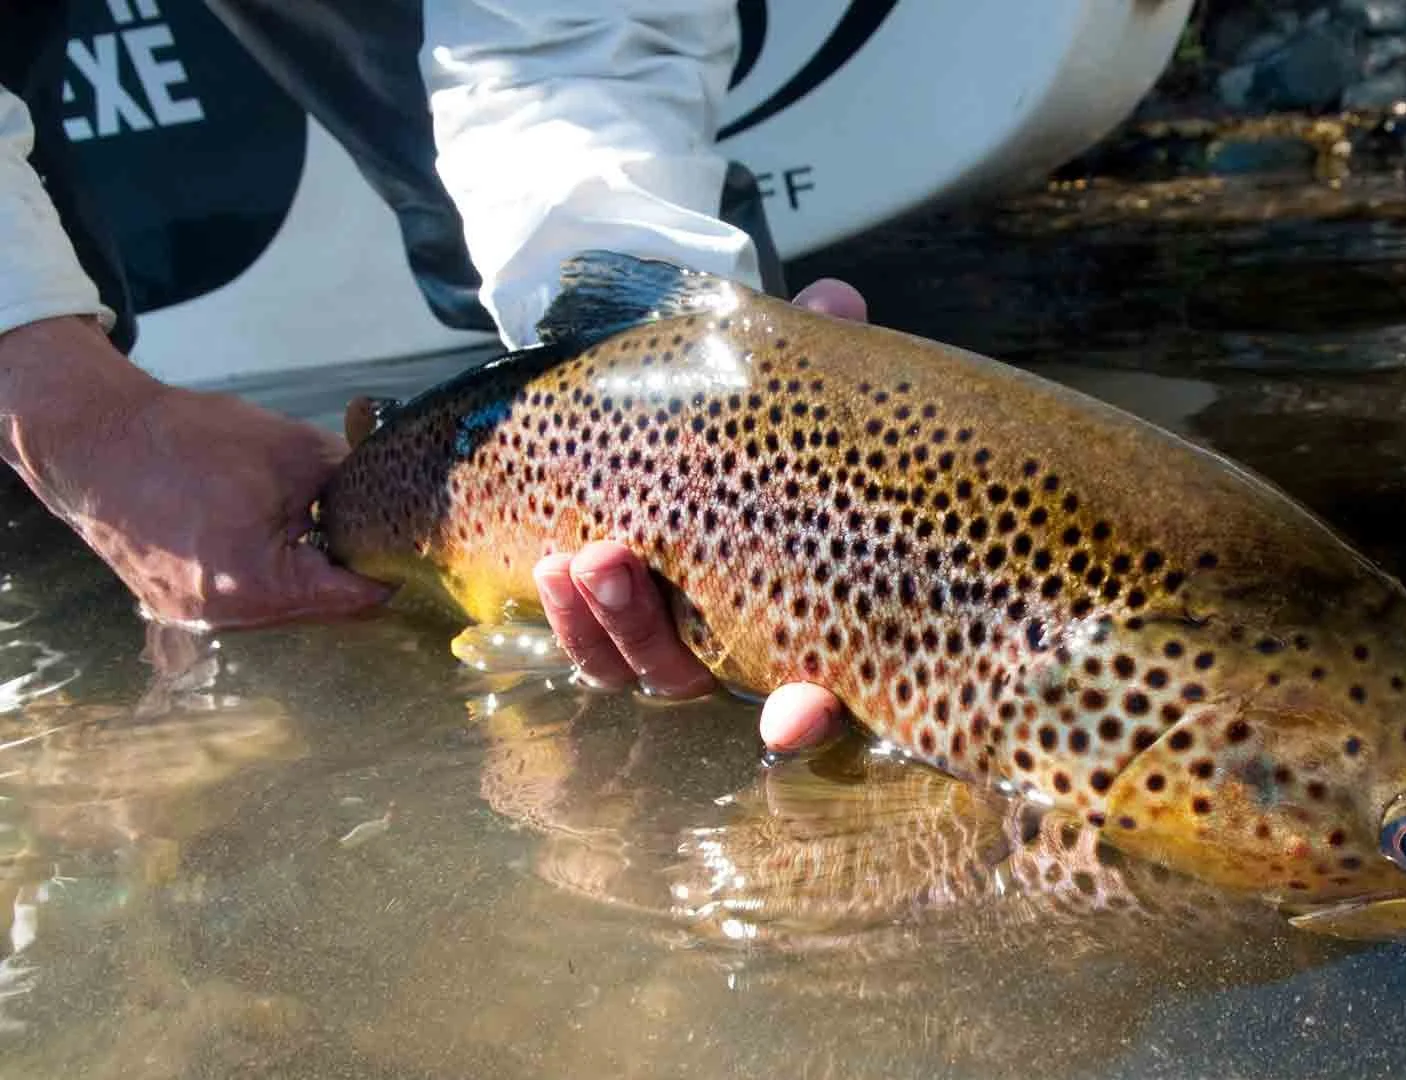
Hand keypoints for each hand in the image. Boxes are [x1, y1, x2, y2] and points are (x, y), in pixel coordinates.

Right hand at [0, 317, 389, 628]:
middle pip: (325, 608)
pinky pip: (246, 597)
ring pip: (287, 604)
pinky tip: (270, 528)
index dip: (392, 566)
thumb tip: (397, 499)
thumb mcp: (299, 453)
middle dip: (349, 565)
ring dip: (309, 568)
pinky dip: (269, 567)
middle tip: (367, 522)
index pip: (359, 598)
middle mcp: (229, 616)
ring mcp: (199, 616)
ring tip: (311, 519)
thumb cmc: (190, 441)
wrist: (94, 438)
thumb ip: (357, 486)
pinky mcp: (178, 603)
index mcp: (263, 586)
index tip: (408, 540)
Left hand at [536, 279, 864, 752]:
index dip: (806, 714)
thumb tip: (838, 299)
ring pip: (632, 666)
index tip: (792, 716)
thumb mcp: (786, 386)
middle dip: (660, 647)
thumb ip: (815, 352)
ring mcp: (668, 635)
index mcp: (800, 606)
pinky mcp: (609, 620)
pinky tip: (555, 562)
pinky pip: (588, 643)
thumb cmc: (755, 421)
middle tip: (618, 567)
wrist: (671, 418)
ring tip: (578, 555)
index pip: (815, 691)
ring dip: (602, 621)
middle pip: (697, 680)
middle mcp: (736, 641)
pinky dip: (570, 613)